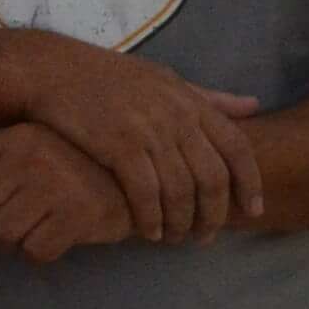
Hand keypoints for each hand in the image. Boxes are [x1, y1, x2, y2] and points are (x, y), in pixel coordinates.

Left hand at [0, 123, 132, 263]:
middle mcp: (31, 156)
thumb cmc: (81, 168)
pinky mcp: (76, 215)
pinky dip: (40, 252)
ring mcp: (54, 185)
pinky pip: (35, 251)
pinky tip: (56, 237)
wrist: (143, 177)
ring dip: (13, 242)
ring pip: (2, 234)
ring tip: (34, 229)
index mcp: (17, 136)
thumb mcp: (38, 151)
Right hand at [14, 34, 266, 242]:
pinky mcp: (118, 146)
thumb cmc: (111, 78)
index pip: (237, 148)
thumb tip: (253, 106)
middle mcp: (177, 116)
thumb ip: (210, 98)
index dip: (250, 183)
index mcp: (192, 101)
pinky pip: (146, 194)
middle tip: (206, 237)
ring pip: (181, 191)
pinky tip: (150, 232)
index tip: (253, 211)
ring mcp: (148, 131)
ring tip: (177, 238)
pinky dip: (152, 219)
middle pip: (213, 178)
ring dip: (182, 223)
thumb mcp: (166, 79)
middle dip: (214, 215)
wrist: (54, 70)